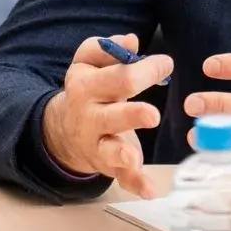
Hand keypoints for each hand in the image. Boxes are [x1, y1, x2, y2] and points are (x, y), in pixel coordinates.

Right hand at [42, 34, 172, 199]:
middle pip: (113, 114)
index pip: (117, 76)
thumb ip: (107, 48)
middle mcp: (89, 116)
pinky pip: (121, 177)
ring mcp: (97, 143)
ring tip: (134, 156)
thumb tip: (130, 40)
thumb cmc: (89, 87)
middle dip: (132, 114)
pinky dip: (136, 184)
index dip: (144, 69)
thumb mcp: (88, 62)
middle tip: (153, 115)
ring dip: (122, 153)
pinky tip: (150, 190)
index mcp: (86, 86)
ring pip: (109, 149)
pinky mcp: (108, 164)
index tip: (166, 63)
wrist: (64, 128)